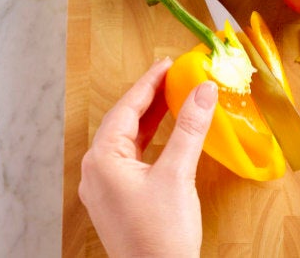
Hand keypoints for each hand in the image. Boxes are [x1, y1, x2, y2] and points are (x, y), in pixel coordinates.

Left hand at [78, 58, 217, 256]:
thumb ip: (190, 128)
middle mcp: (97, 170)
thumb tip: (203, 91)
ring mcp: (105, 187)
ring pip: (128, 140)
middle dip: (149, 98)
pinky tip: (165, 134)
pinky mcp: (119, 198)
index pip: (126, 108)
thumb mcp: (178, 175)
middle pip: (124, 122)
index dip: (148, 83)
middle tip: (172, 77)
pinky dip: (150, 141)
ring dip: (150, 119)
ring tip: (172, 98)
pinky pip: (132, 158)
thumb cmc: (161, 235)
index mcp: (102, 160)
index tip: (166, 64)